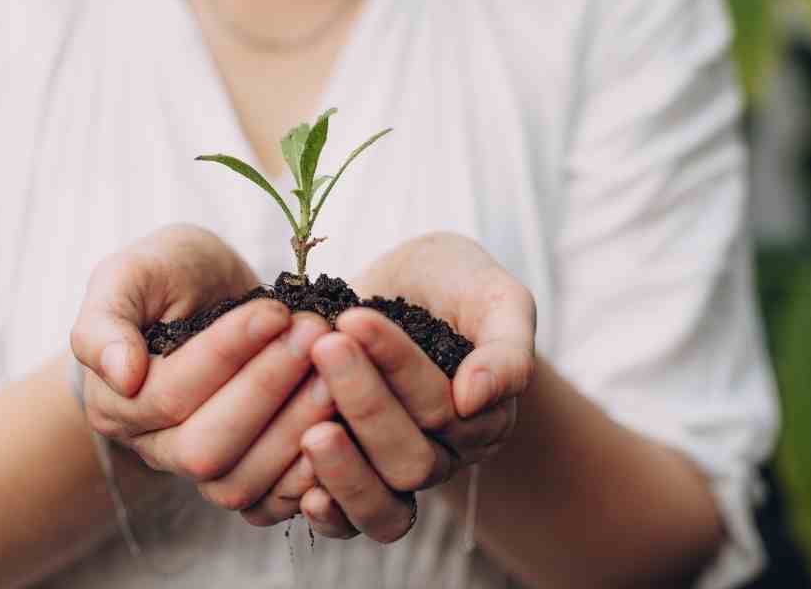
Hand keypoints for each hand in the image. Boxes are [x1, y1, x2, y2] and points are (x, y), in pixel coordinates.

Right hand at [69, 224, 334, 510]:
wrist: (210, 293)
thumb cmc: (169, 275)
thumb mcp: (132, 272)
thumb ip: (105, 319)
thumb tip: (120, 376)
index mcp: (116, 400)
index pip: (170, 394)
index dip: (226, 354)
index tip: (274, 310)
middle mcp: (152, 447)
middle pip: (204, 448)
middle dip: (265, 390)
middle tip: (313, 334)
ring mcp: (201, 471)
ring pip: (239, 481)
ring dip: (294, 426)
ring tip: (334, 369)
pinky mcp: (248, 478)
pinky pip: (272, 501)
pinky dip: (309, 472)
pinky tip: (343, 423)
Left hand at [290, 233, 535, 541]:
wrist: (412, 287)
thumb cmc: (456, 284)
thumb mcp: (495, 296)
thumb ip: (507, 346)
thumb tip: (475, 398)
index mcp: (485, 415)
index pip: (442, 405)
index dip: (397, 365)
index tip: (354, 318)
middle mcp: (447, 452)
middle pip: (412, 459)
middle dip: (365, 403)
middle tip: (325, 347)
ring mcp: (399, 471)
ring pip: (384, 503)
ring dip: (345, 470)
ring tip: (310, 430)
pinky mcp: (357, 479)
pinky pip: (350, 525)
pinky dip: (330, 515)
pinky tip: (303, 495)